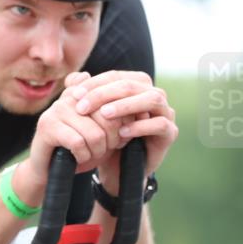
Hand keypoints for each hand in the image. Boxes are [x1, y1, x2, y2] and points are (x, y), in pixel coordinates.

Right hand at [18, 72, 127, 200]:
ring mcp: (55, 111)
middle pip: (107, 118)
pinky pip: (78, 143)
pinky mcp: (47, 127)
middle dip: (111, 140)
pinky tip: (78, 158)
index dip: (122, 125)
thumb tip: (143, 110)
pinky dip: (83, 156)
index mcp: (83, 93)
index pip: (115, 103)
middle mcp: (68, 98)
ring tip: (89, 155)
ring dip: (97, 152)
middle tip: (103, 150)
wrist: (51, 171)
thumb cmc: (79, 150)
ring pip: (94, 134)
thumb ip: (118, 119)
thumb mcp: (102, 132)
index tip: (119, 139)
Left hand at [68, 70, 178, 184]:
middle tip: (83, 107)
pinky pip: (160, 124)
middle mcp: (153, 95)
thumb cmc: (105, 136)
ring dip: (126, 105)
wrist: (117, 167)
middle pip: (131, 85)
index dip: (94, 83)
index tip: (74, 95)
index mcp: (136, 86)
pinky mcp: (170, 133)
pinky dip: (140, 126)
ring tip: (104, 114)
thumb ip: (82, 96)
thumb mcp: (91, 116)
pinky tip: (122, 132)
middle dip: (104, 94)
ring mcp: (165, 113)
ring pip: (152, 99)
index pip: (115, 76)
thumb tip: (72, 78)